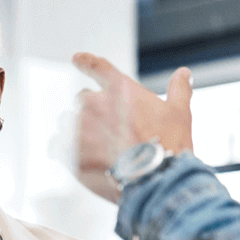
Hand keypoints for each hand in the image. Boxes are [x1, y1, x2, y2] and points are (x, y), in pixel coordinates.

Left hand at [72, 52, 192, 202]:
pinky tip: (79, 160)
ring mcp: (79, 128)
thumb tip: (183, 74)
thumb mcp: (179, 113)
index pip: (97, 66)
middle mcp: (94, 104)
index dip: (85, 61)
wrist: (155, 180)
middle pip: (82, 99)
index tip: (77, 59)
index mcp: (119, 89)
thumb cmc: (168, 146)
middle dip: (92, 112)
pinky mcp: (68, 152)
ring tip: (97, 150)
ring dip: (78, 132)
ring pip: (68, 123)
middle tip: (108, 132)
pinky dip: (64, 151)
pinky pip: (56, 145)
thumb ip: (179, 89)